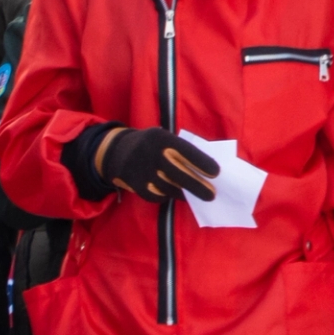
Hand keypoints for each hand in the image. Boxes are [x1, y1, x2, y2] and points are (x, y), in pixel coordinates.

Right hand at [79, 124, 220, 206]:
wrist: (117, 151)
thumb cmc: (151, 145)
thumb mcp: (163, 139)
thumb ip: (179, 150)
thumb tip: (204, 170)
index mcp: (161, 138)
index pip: (185, 150)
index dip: (202, 162)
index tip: (216, 173)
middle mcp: (151, 154)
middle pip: (179, 174)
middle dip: (198, 186)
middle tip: (212, 194)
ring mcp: (142, 171)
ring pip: (170, 187)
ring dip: (184, 193)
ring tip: (196, 195)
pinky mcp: (136, 185)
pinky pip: (157, 196)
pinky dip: (166, 196)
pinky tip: (172, 192)